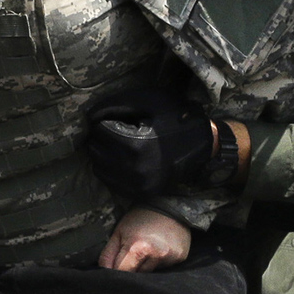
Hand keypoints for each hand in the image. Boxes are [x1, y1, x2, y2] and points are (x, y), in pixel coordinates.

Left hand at [84, 87, 214, 196]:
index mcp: (136, 145)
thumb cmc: (176, 117)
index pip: (99, 131)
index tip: (118, 117)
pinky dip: (110, 169)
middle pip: (96, 150)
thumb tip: (88, 116)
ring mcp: (138, 185)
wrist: (205, 145)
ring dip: (103, 153)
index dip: (104, 120)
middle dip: (100, 137)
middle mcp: (134, 169)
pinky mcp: (141, 193)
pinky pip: (110, 182)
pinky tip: (124, 157)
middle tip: (116, 129)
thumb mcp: (148, 101)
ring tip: (119, 143)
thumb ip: (115, 105)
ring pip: (99, 168)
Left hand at [99, 207, 191, 271]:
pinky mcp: (180, 258)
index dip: (117, 271)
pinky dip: (159, 263)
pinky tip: (158, 251)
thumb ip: (108, 255)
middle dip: (132, 269)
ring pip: (150, 274)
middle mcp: (156, 254)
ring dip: (145, 267)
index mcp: (138, 248)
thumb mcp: (118, 233)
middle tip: (133, 254)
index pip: (122, 273)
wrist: (166, 206)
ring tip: (146, 251)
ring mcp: (170, 257)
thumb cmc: (139, 219)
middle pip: (137, 276)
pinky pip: (164, 269)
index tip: (117, 264)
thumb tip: (104, 274)